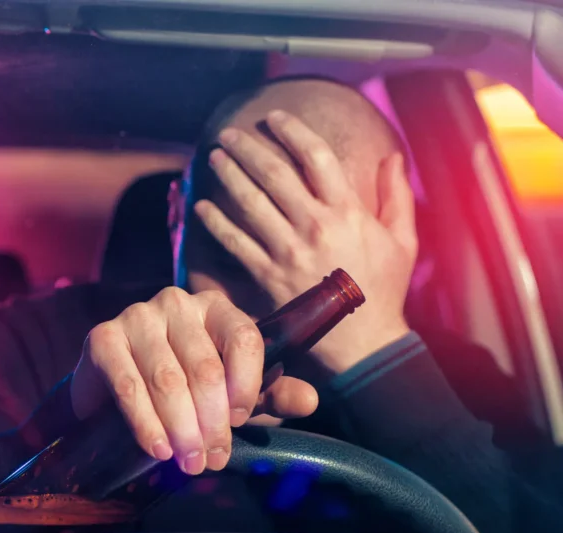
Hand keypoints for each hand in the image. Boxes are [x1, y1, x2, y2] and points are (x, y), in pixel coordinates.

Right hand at [71, 287, 318, 474]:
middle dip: (211, 423)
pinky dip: (145, 423)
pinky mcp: (103, 338)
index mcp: (216, 309)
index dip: (246, 385)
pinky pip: (128, 385)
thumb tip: (310, 401)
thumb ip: (272, 395)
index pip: (243, 337)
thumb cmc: (182, 389)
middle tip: (211, 460)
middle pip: (205, 367)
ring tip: (188, 463)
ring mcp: (137, 317)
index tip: (240, 422)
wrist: (112, 392)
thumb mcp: (232, 394)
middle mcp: (177, 303)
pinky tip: (157, 448)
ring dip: (181, 429)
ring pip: (167, 380)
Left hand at [194, 110, 417, 373]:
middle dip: (248, 149)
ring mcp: (289, 252)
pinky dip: (217, 224)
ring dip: (229, 177)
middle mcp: (315, 227)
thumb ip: (395, 196)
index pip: (316, 157)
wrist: (363, 342)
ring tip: (213, 158)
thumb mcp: (402, 240)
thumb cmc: (383, 289)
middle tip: (229, 133)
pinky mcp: (268, 277)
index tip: (273, 117)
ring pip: (251, 204)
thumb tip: (393, 156)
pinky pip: (236, 244)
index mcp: (348, 213)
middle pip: (275, 174)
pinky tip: (202, 207)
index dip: (292, 131)